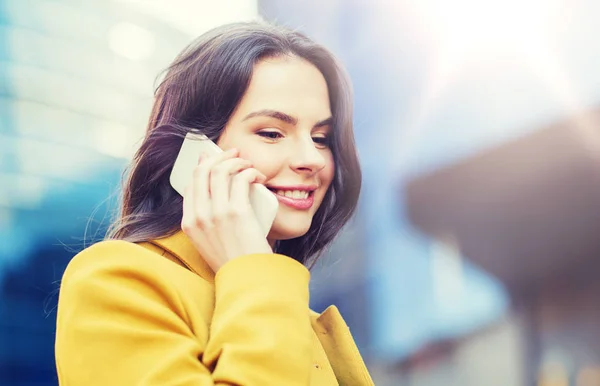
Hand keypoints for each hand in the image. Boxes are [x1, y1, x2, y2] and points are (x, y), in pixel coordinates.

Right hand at [181, 148, 272, 272]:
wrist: (248, 279)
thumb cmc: (236, 260)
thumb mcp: (212, 241)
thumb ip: (211, 219)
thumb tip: (219, 190)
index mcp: (189, 223)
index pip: (191, 183)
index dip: (204, 165)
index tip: (218, 159)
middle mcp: (198, 216)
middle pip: (202, 171)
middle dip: (219, 157)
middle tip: (236, 155)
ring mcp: (216, 214)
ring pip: (220, 170)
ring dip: (237, 161)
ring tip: (249, 165)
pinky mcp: (236, 213)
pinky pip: (241, 179)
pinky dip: (250, 171)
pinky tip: (258, 176)